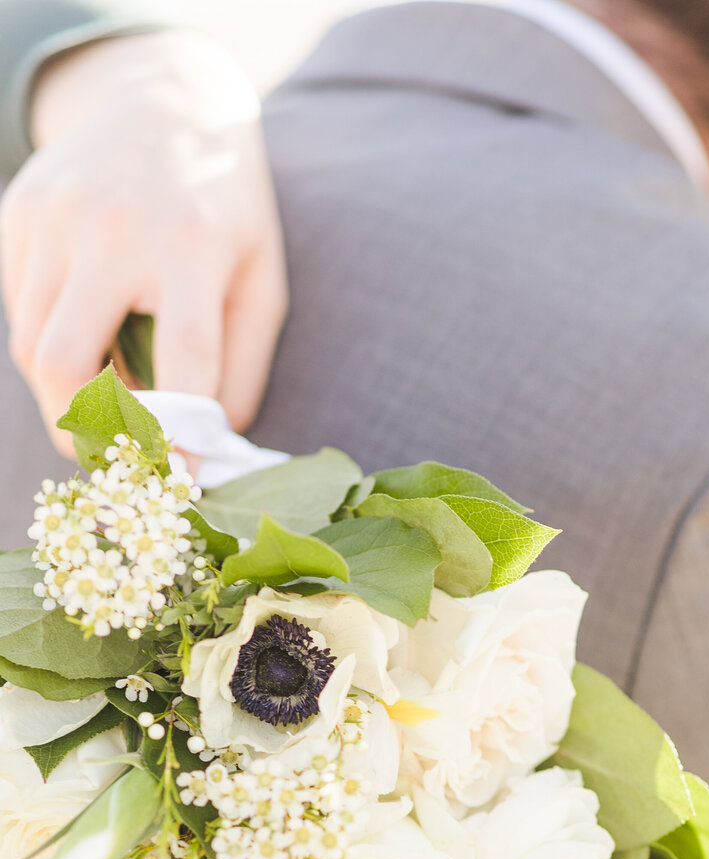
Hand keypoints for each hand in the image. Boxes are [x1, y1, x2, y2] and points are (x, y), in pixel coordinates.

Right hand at [0, 32, 286, 450]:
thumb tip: (209, 452)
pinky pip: (20, 311)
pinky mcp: (19, 213)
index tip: (177, 480)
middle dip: (83, 432)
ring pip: (33, 348)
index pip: (180, 367)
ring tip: (108, 397)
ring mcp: (54, 217)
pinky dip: (50, 345)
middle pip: (65, 364)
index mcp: (190, 248)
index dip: (176, 437)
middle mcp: (112, 229)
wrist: (163, 102)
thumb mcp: (260, 282)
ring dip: (65, 394)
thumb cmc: (224, 211)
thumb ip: (240, 370)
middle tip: (112, 459)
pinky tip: (87, 334)